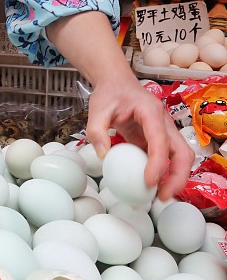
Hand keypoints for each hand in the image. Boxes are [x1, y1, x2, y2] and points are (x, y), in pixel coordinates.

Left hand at [85, 75, 193, 199]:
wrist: (116, 83)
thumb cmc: (110, 93)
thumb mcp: (97, 109)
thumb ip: (97, 131)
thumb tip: (103, 155)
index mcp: (150, 112)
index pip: (160, 140)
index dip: (158, 163)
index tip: (149, 182)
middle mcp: (163, 122)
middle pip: (182, 152)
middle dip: (177, 176)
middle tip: (162, 197)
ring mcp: (163, 131)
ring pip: (180, 157)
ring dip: (175, 177)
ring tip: (159, 196)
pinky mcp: (157, 140)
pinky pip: (166, 159)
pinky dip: (164, 174)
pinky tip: (151, 187)